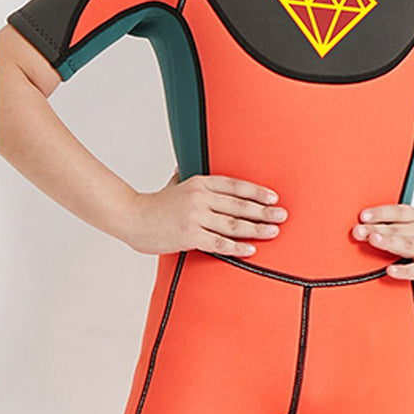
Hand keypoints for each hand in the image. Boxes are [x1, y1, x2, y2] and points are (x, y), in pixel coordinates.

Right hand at [122, 168, 287, 256]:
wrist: (131, 219)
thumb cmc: (154, 204)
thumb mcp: (173, 184)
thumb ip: (184, 176)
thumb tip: (184, 164)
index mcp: (199, 183)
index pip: (235, 185)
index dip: (256, 192)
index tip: (274, 198)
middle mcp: (199, 198)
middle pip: (239, 205)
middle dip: (264, 211)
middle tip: (283, 216)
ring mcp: (195, 217)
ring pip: (233, 224)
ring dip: (256, 229)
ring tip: (274, 232)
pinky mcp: (189, 236)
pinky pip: (219, 242)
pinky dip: (237, 247)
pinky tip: (251, 249)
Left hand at [351, 204, 413, 281]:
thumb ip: (400, 224)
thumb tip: (369, 226)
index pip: (398, 213)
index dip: (380, 213)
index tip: (363, 215)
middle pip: (397, 229)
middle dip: (376, 229)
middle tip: (358, 230)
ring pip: (408, 245)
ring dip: (389, 242)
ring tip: (373, 240)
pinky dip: (405, 269)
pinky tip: (391, 270)